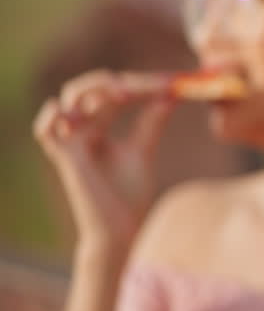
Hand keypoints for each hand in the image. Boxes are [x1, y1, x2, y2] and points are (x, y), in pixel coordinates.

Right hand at [33, 70, 174, 254]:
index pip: (112, 92)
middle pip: (86, 89)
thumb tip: (170, 94)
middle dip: (115, 81)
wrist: (122, 228)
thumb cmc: (128, 193)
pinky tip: (71, 109)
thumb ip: (151, 122)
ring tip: (126, 93)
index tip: (171, 83)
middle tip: (147, 85)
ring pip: (67, 102)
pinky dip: (51, 116)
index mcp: (98, 127)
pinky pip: (45, 132)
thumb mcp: (142, 150)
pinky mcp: (67, 159)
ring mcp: (72, 143)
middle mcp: (82, 131)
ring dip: (94, 90)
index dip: (139, 84)